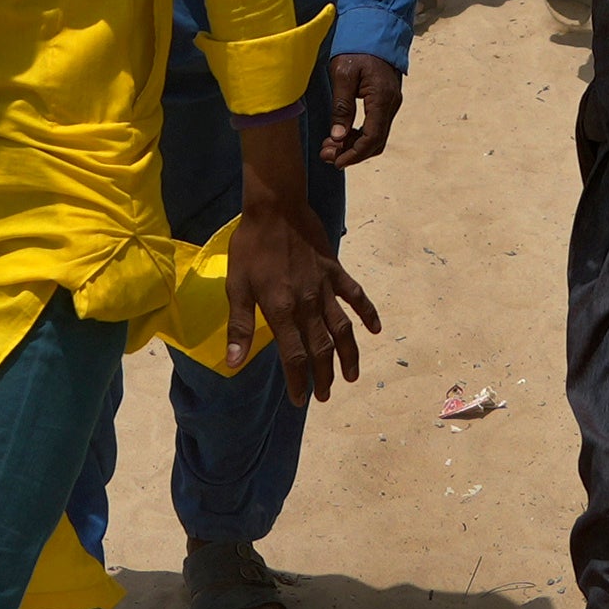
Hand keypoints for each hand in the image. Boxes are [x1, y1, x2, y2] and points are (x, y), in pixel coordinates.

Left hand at [223, 157, 382, 399]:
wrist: (275, 208)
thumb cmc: (250, 247)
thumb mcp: (235, 286)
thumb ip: (239, 327)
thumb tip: (233, 364)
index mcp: (280, 310)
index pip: (294, 356)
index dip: (298, 381)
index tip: (300, 400)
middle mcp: (307, 303)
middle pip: (320, 349)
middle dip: (324, 376)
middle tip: (326, 395)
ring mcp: (325, 287)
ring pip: (342, 329)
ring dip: (349, 355)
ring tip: (352, 376)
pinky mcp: (335, 271)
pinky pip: (355, 296)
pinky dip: (367, 313)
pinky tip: (375, 329)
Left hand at [320, 52, 402, 165]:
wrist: (374, 29)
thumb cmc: (356, 49)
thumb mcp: (343, 75)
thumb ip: (342, 107)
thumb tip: (337, 137)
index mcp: (382, 98)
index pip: (372, 137)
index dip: (354, 154)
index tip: (336, 161)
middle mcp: (391, 104)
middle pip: (376, 141)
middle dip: (352, 153)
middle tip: (326, 155)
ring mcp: (391, 103)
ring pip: (376, 136)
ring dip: (354, 145)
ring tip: (329, 146)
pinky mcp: (386, 101)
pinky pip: (375, 126)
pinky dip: (359, 135)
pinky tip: (341, 134)